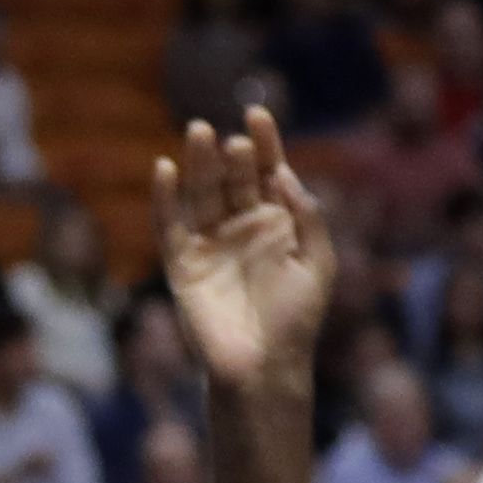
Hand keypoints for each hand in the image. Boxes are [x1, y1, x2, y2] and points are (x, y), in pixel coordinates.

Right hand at [154, 111, 332, 392]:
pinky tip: (165, 169)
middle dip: (232, 155)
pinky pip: (169, 225)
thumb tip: (286, 174)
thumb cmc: (296, 321)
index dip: (264, 143)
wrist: (264, 368)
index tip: (258, 114)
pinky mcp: (182, 265)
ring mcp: (210, 244)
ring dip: (199, 163)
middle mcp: (241, 227)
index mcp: (276, 224)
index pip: (268, 172)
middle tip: (233, 140)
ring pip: (201, 193)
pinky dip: (164, 198)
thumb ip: (308, 219)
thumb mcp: (319, 265)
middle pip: (232, 178)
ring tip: (200, 133)